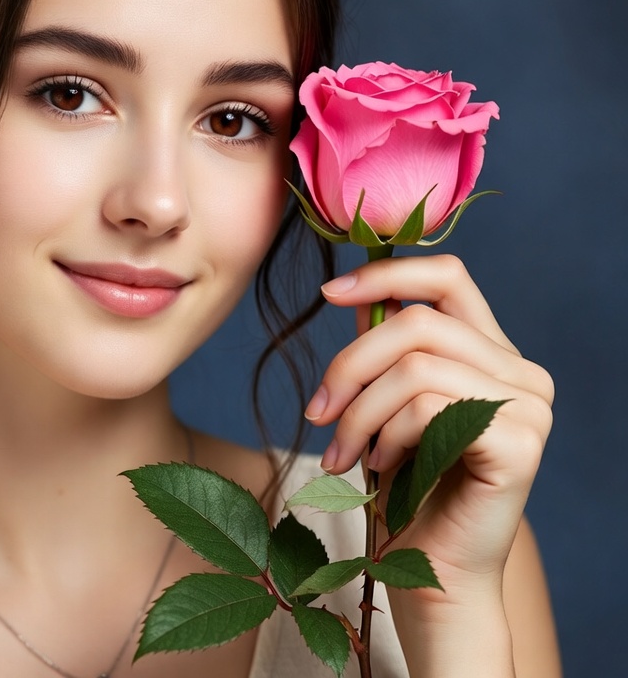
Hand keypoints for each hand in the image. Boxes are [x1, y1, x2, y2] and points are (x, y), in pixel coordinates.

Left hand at [304, 253, 553, 611]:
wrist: (434, 573)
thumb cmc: (407, 488)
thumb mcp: (385, 405)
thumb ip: (383, 350)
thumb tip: (355, 295)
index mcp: (492, 353)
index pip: (448, 277)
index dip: (386, 274)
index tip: (328, 292)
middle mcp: (521, 373)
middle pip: (417, 324)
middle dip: (351, 365)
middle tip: (318, 412)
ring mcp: (529, 407)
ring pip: (416, 367)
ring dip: (361, 412)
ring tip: (344, 452)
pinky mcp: (520, 443)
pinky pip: (430, 408)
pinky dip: (389, 435)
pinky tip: (380, 467)